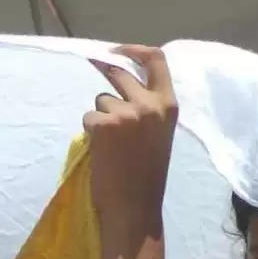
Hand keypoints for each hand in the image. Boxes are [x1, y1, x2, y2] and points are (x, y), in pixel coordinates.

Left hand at [84, 45, 177, 229]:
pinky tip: (102, 152)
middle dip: (105, 73)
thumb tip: (122, 84)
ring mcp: (126, 113)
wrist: (134, 207)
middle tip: (94, 72)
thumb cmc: (146, 176)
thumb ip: (148, 108)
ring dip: (100, 117)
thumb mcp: (158, 135)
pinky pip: (89, 117)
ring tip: (112, 145)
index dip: (133, 50)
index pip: (156, 59)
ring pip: (101, 100)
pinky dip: (91, 132)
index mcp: (168, 106)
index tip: (117, 52)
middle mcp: (149, 104)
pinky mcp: (103, 124)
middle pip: (120, 73)